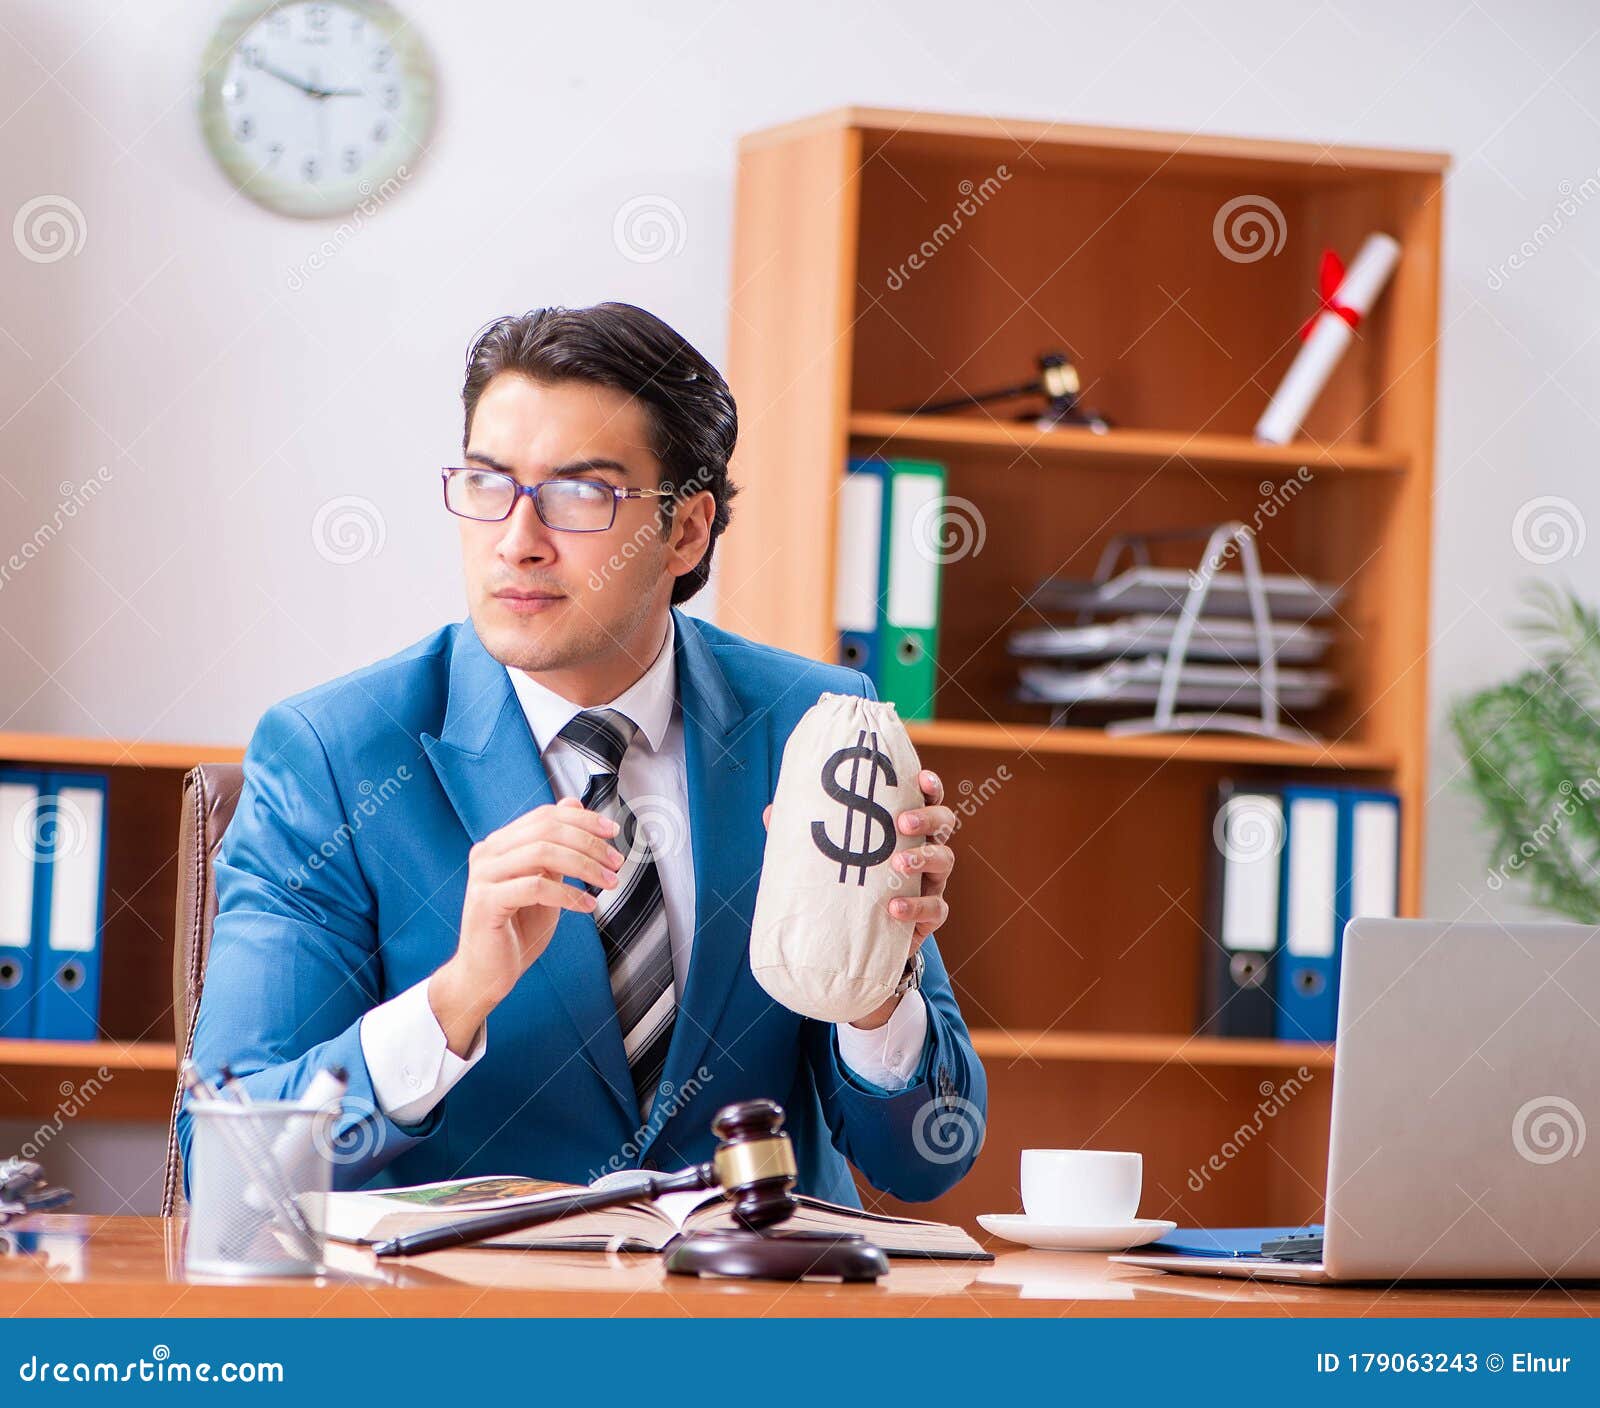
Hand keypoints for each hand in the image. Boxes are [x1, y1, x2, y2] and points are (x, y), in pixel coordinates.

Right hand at [430, 797, 623, 1054]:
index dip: (583, 820)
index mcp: (500, 843)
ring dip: (584, 866)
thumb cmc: (519, 930)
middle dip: (589, 843)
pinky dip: (568, 894)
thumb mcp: (545, 881)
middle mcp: (487, 852)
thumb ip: (556, 847)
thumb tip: (573, 803)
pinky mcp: (485, 902)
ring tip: (608, 883)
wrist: (488, 974)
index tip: (613, 832)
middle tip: (616, 862)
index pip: (545, 816)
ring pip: (541, 853)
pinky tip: (588, 905)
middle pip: (546, 830)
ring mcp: (483, 876)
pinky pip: (535, 887)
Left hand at [760, 768, 955, 1031]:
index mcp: (904, 827)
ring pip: (944, 860)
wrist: (856, 939)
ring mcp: (931, 882)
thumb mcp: (829, 856)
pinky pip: (935, 908)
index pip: (926, 798)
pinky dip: (917, 907)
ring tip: (897, 864)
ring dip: (923, 857)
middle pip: (944, 822)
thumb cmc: (847, 882)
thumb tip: (771, 813)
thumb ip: (806, 835)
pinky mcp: (928, 916)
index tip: (922, 779)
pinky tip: (893, 908)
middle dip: (928, 818)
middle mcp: (923, 848)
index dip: (930, 786)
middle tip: (901, 823)